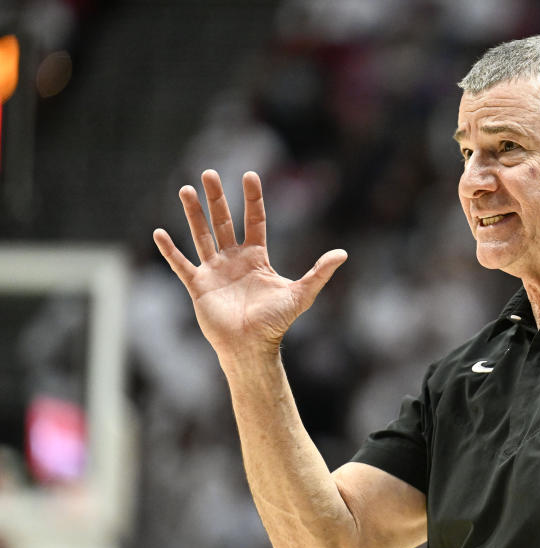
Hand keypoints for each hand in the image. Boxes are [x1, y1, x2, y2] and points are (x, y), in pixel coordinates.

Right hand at [153, 170, 346, 358]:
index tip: (250, 175)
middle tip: (209, 173)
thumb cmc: (275, 323)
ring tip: (186, 189)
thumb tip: (343, 253)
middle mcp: (234, 260)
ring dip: (193, 213)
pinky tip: (159, 232)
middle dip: (217, 198)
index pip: (255, 220)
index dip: (253, 199)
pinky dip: (170, 250)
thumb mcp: (301, 294)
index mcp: (257, 258)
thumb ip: (320, 273)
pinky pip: (181, 264)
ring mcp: (215, 271)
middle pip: (223, 221)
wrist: (251, 347)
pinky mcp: (199, 286)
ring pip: (201, 235)